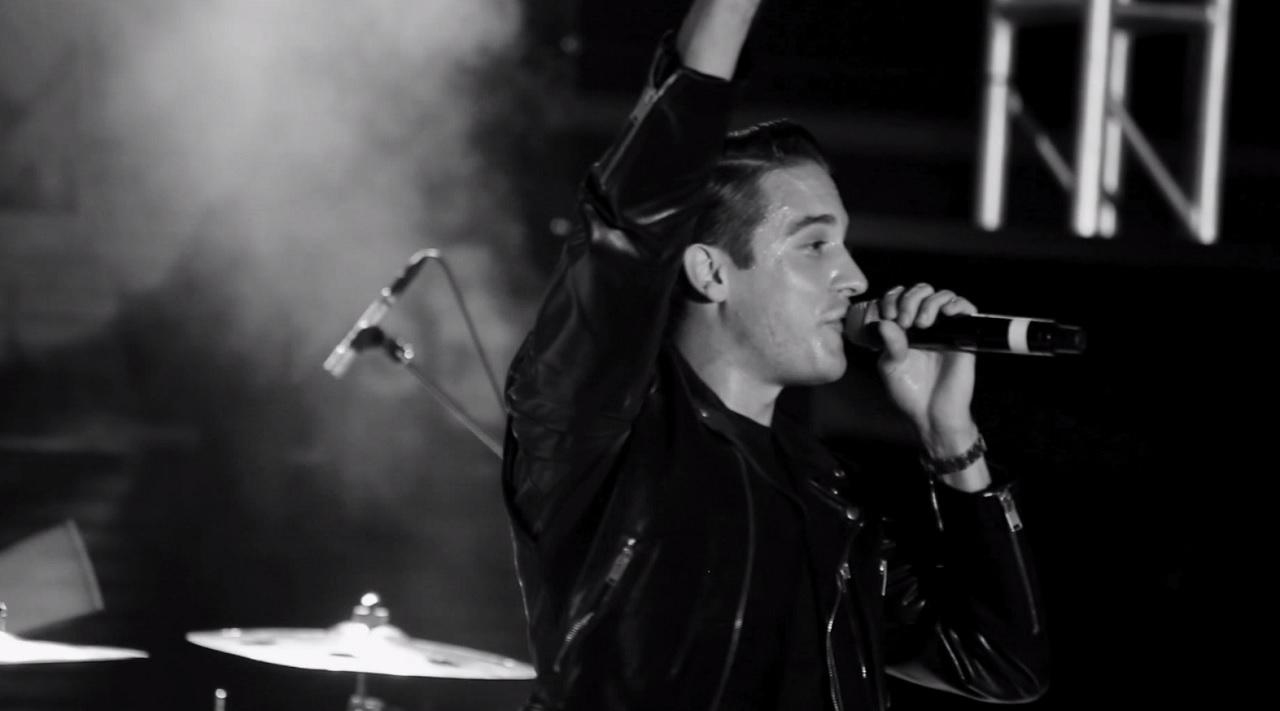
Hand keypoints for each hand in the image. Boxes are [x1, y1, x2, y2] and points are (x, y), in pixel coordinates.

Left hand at [860, 283, 980, 455]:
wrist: (932, 414)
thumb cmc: (910, 393)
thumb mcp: (891, 367)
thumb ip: (889, 344)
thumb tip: (885, 322)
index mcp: (903, 329)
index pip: (899, 298)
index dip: (893, 299)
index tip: (889, 315)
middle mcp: (924, 325)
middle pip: (921, 291)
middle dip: (910, 299)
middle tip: (905, 320)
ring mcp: (945, 329)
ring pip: (942, 295)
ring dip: (930, 302)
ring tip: (922, 322)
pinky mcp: (964, 336)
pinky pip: (966, 308)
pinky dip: (957, 303)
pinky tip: (947, 314)